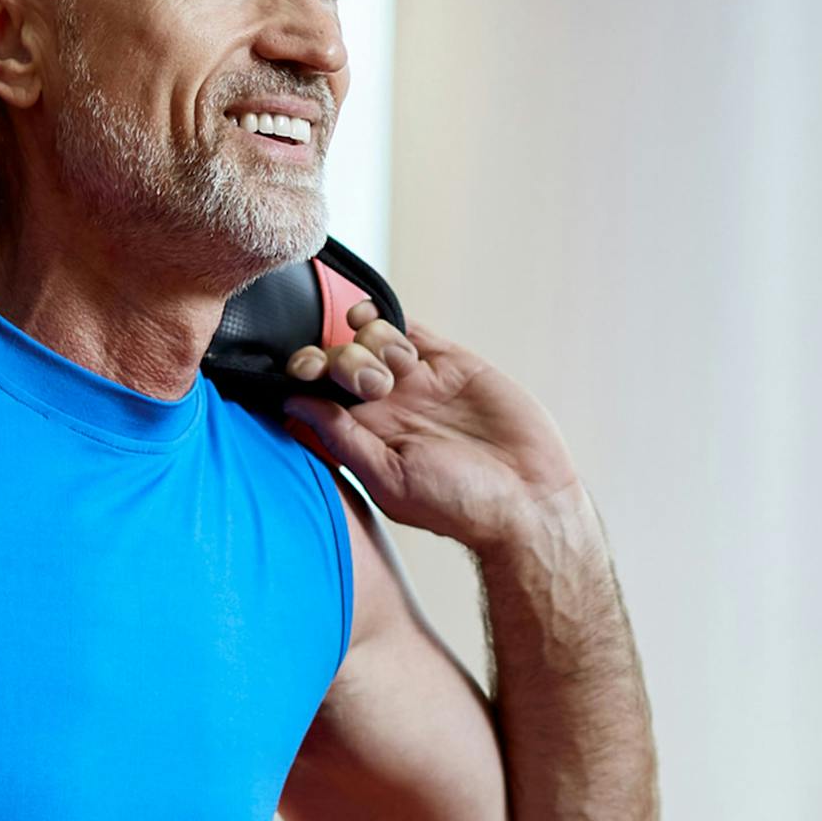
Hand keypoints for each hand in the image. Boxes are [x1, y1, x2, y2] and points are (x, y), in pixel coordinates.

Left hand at [280, 304, 579, 549]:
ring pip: (372, 338)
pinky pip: (412, 330)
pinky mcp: (452, 365)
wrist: (527, 499)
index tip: (305, 370)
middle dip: (345, 360)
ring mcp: (418, 384)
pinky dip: (389, 318)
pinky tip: (373, 316)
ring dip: (369, 340)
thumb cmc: (458, 504)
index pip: (318, 394)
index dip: (306, 373)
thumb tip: (293, 402)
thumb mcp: (388, 477)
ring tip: (393, 370)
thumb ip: (342, 437)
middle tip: (375, 386)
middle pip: (342, 360)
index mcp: (364, 437)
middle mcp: (386, 408)